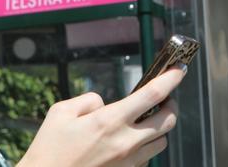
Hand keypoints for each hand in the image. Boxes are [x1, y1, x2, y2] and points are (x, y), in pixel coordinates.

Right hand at [17, 66, 184, 166]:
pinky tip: (130, 141)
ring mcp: (129, 162)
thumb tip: (104, 104)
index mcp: (110, 121)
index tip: (177, 70)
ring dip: (159, 128)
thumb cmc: (50, 149)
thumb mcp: (61, 111)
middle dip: (171, 105)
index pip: (152, 95)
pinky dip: (145, 146)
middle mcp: (125, 142)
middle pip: (168, 121)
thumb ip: (88, 100)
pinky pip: (147, 158)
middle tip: (165, 98)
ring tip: (145, 121)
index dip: (169, 79)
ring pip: (162, 142)